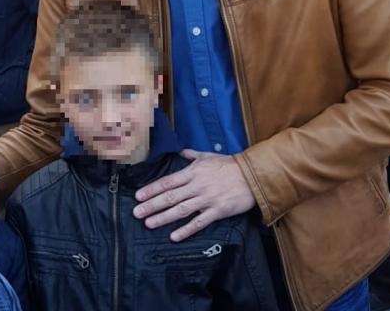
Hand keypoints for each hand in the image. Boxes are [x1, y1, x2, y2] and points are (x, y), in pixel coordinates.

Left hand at [133, 149, 255, 241]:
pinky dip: (186, 230)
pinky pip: (199, 222)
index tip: (138, 196)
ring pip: (180, 210)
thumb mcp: (208, 156)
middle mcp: (197, 186)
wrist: (253, 175)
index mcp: (193, 172)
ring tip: (149, 223)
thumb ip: (192, 155)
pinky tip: (174, 236)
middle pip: (170, 197)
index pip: (167, 181)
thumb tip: (180, 152)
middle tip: (136, 212)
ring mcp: (207, 199)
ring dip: (163, 217)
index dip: (152, 189)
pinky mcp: (217, 211)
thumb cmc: (230, 165)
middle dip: (151, 205)